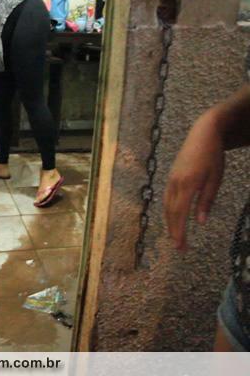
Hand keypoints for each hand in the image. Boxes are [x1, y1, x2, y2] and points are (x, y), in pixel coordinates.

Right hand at [164, 111, 224, 251]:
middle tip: (179, 248)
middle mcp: (175, 183)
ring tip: (176, 237)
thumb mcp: (215, 179)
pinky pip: (167, 198)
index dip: (179, 231)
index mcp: (188, 184)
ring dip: (170, 223)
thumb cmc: (213, 156)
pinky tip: (173, 218)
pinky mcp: (171, 177)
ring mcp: (171, 180)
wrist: (202, 133)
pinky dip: (169, 212)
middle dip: (174, 231)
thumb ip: (206, 200)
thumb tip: (199, 221)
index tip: (180, 245)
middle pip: (171, 213)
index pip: (181, 213)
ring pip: (167, 206)